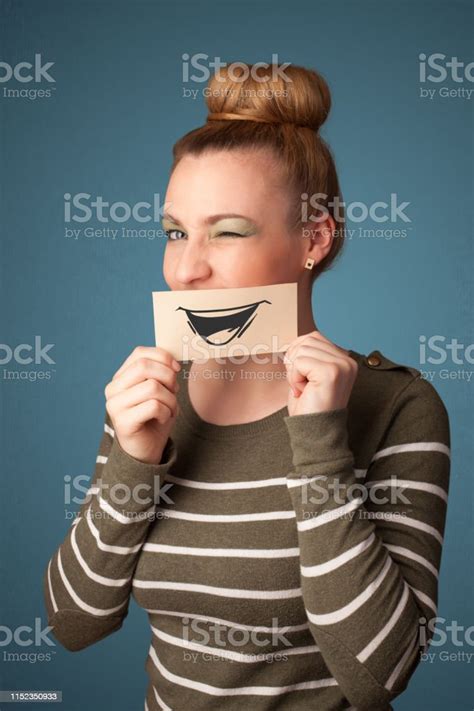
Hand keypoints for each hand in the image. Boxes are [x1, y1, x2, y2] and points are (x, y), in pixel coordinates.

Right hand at [104, 346, 180, 463]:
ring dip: (170, 399)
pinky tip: (163, 419)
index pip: (140, 353)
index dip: (162, 357)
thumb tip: (173, 363)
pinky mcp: (122, 422)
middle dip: (168, 377)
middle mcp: (113, 389)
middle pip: (144, 366)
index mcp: (120, 377)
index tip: (176, 369)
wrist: (146, 451)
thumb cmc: (154, 418)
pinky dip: (166, 412)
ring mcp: (115, 405)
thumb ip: (161, 374)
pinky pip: (153, 406)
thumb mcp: (160, 391)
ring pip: (152, 387)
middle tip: (174, 392)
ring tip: (170, 409)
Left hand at [283, 330, 357, 415]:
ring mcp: (342, 365)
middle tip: (303, 385)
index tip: (302, 377)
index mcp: (344, 359)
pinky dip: (294, 378)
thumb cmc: (310, 406)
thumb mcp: (309, 374)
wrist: (315, 433)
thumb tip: (296, 341)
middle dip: (295, 363)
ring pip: (301, 350)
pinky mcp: (332, 372)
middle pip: (306, 341)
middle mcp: (347, 360)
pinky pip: (299, 362)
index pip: (313, 337)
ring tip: (305, 389)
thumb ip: (308, 355)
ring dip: (294, 372)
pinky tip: (304, 391)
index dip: (298, 354)